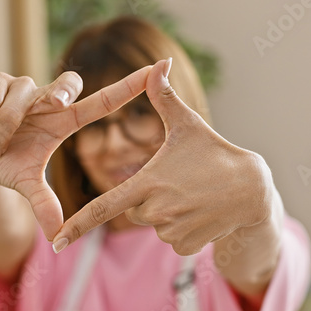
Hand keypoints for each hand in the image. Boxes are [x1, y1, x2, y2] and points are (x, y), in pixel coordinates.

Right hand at [0, 63, 159, 240]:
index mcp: (63, 121)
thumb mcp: (26, 184)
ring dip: (6, 127)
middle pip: (67, 83)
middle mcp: (47, 100)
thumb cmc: (7, 163)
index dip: (128, 87)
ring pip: (22, 99)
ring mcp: (21, 89)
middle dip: (63, 91)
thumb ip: (43, 203)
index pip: (101, 102)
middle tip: (59, 104)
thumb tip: (56, 236)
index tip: (155, 70)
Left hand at [52, 60, 275, 255]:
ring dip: (167, 214)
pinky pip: (171, 241)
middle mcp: (156, 210)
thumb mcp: (187, 125)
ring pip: (154, 226)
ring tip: (194, 196)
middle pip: (134, 211)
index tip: (56, 242)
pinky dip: (182, 230)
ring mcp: (171, 230)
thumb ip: (163, 97)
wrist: (253, 189)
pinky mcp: (186, 246)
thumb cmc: (215, 152)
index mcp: (148, 182)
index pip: (102, 207)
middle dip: (148, 198)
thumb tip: (158, 64)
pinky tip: (201, 214)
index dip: (77, 225)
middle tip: (178, 183)